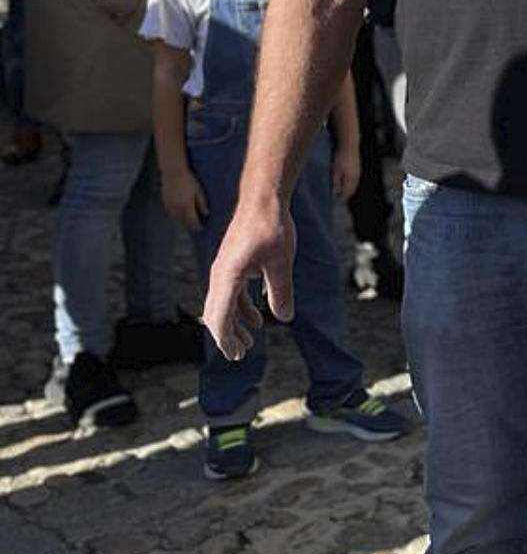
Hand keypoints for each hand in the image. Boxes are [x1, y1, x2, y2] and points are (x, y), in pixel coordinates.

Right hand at [162, 169, 206, 231]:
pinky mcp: (164, 201)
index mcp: (186, 205)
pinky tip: (179, 214)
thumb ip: (202, 203)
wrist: (173, 172)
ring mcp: (169, 205)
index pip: (192, 220)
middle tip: (195, 228)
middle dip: (190, 225)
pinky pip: (170, 212)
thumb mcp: (198, 191)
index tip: (201, 229)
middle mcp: (177, 208)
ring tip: (188, 222)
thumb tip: (207, 214)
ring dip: (182, 221)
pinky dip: (175, 215)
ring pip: (176, 218)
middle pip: (183, 221)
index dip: (197, 226)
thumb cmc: (188, 180)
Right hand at [202, 199, 295, 360]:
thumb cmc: (272, 227)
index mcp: (227, 276)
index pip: (219, 317)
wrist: (264, 198)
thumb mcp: (281, 262)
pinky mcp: (234, 263)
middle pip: (216, 314)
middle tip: (240, 355)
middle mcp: (220, 274)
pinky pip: (233, 292)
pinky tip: (258, 317)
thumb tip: (284, 318)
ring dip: (235, 323)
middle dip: (227, 336)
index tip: (235, 355)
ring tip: (250, 341)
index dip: (226, 339)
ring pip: (224, 304)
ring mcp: (225, 269)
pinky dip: (242, 307)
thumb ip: (281, 291)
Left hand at [332, 145, 360, 202]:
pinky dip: (350, 184)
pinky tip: (346, 182)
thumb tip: (335, 193)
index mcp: (351, 179)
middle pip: (351, 190)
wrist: (349, 145)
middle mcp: (356, 177)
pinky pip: (355, 180)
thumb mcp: (335, 170)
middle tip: (338, 199)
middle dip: (345, 195)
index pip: (346, 193)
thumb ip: (335, 183)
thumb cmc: (340, 157)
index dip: (341, 198)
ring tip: (341, 192)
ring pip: (354, 185)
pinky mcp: (358, 168)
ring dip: (348, 190)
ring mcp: (358, 173)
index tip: (335, 201)